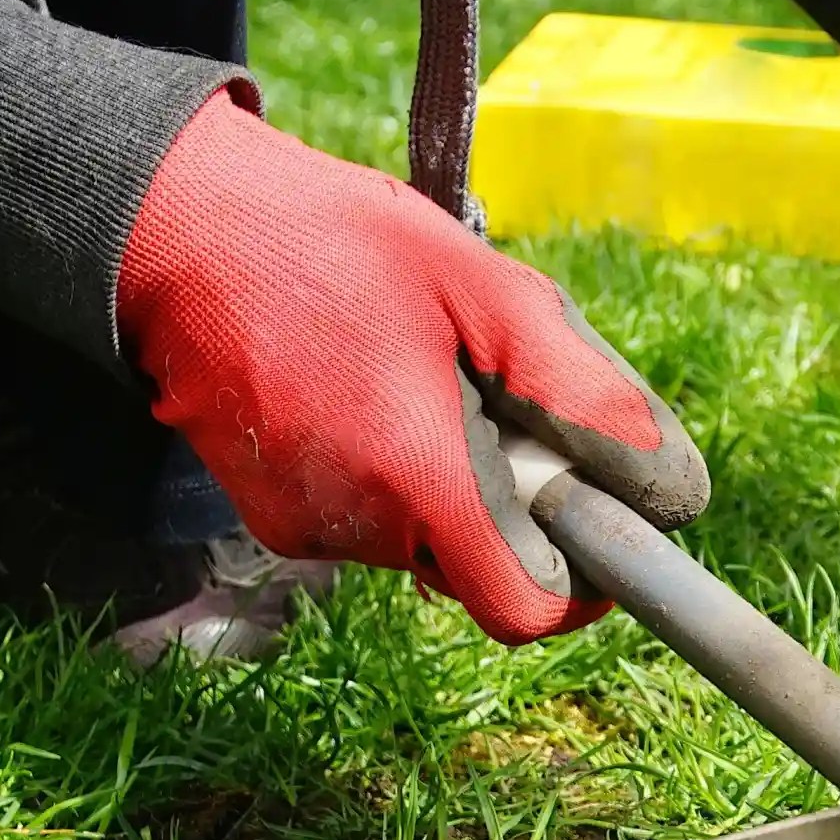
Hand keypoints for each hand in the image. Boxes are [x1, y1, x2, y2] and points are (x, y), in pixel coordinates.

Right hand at [117, 92, 708, 643]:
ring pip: (430, 539)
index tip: (599, 521)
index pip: (525, 609)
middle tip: (496, 392)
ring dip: (455, 476)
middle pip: (483, 566)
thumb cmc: (335, 243)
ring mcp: (304, 529)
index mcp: (416, 477)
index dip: (581, 582)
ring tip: (423, 371)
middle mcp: (355, 528)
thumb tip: (665, 483)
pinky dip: (398, 469)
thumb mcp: (484, 288)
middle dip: (515, 500)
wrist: (174, 229)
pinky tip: (372, 384)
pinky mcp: (273, 515)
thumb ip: (579, 390)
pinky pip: (373, 518)